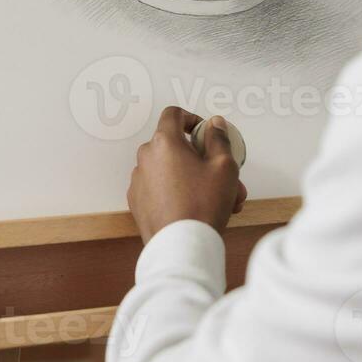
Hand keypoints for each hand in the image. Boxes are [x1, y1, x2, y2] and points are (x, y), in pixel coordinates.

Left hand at [127, 107, 247, 244]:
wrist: (182, 246)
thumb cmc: (202, 205)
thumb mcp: (224, 166)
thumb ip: (219, 138)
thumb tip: (214, 124)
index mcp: (164, 142)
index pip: (173, 114)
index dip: (191, 119)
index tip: (205, 134)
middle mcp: (146, 158)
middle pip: (176, 147)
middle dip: (202, 159)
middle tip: (223, 177)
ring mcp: (139, 181)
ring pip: (170, 170)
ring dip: (193, 178)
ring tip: (218, 200)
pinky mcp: (138, 202)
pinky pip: (160, 188)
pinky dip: (177, 192)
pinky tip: (198, 209)